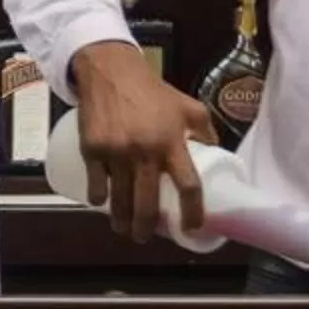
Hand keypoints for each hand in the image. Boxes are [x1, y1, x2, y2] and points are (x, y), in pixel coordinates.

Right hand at [71, 41, 212, 242]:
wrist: (111, 71)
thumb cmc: (152, 91)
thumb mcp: (187, 105)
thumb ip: (205, 129)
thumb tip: (215, 152)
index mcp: (172, 142)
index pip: (188, 185)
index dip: (192, 212)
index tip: (191, 228)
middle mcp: (145, 151)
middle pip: (148, 203)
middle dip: (146, 228)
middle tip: (144, 237)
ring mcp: (116, 152)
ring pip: (119, 200)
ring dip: (121, 221)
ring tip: (124, 229)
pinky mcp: (92, 149)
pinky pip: (96, 184)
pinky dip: (98, 199)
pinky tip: (101, 203)